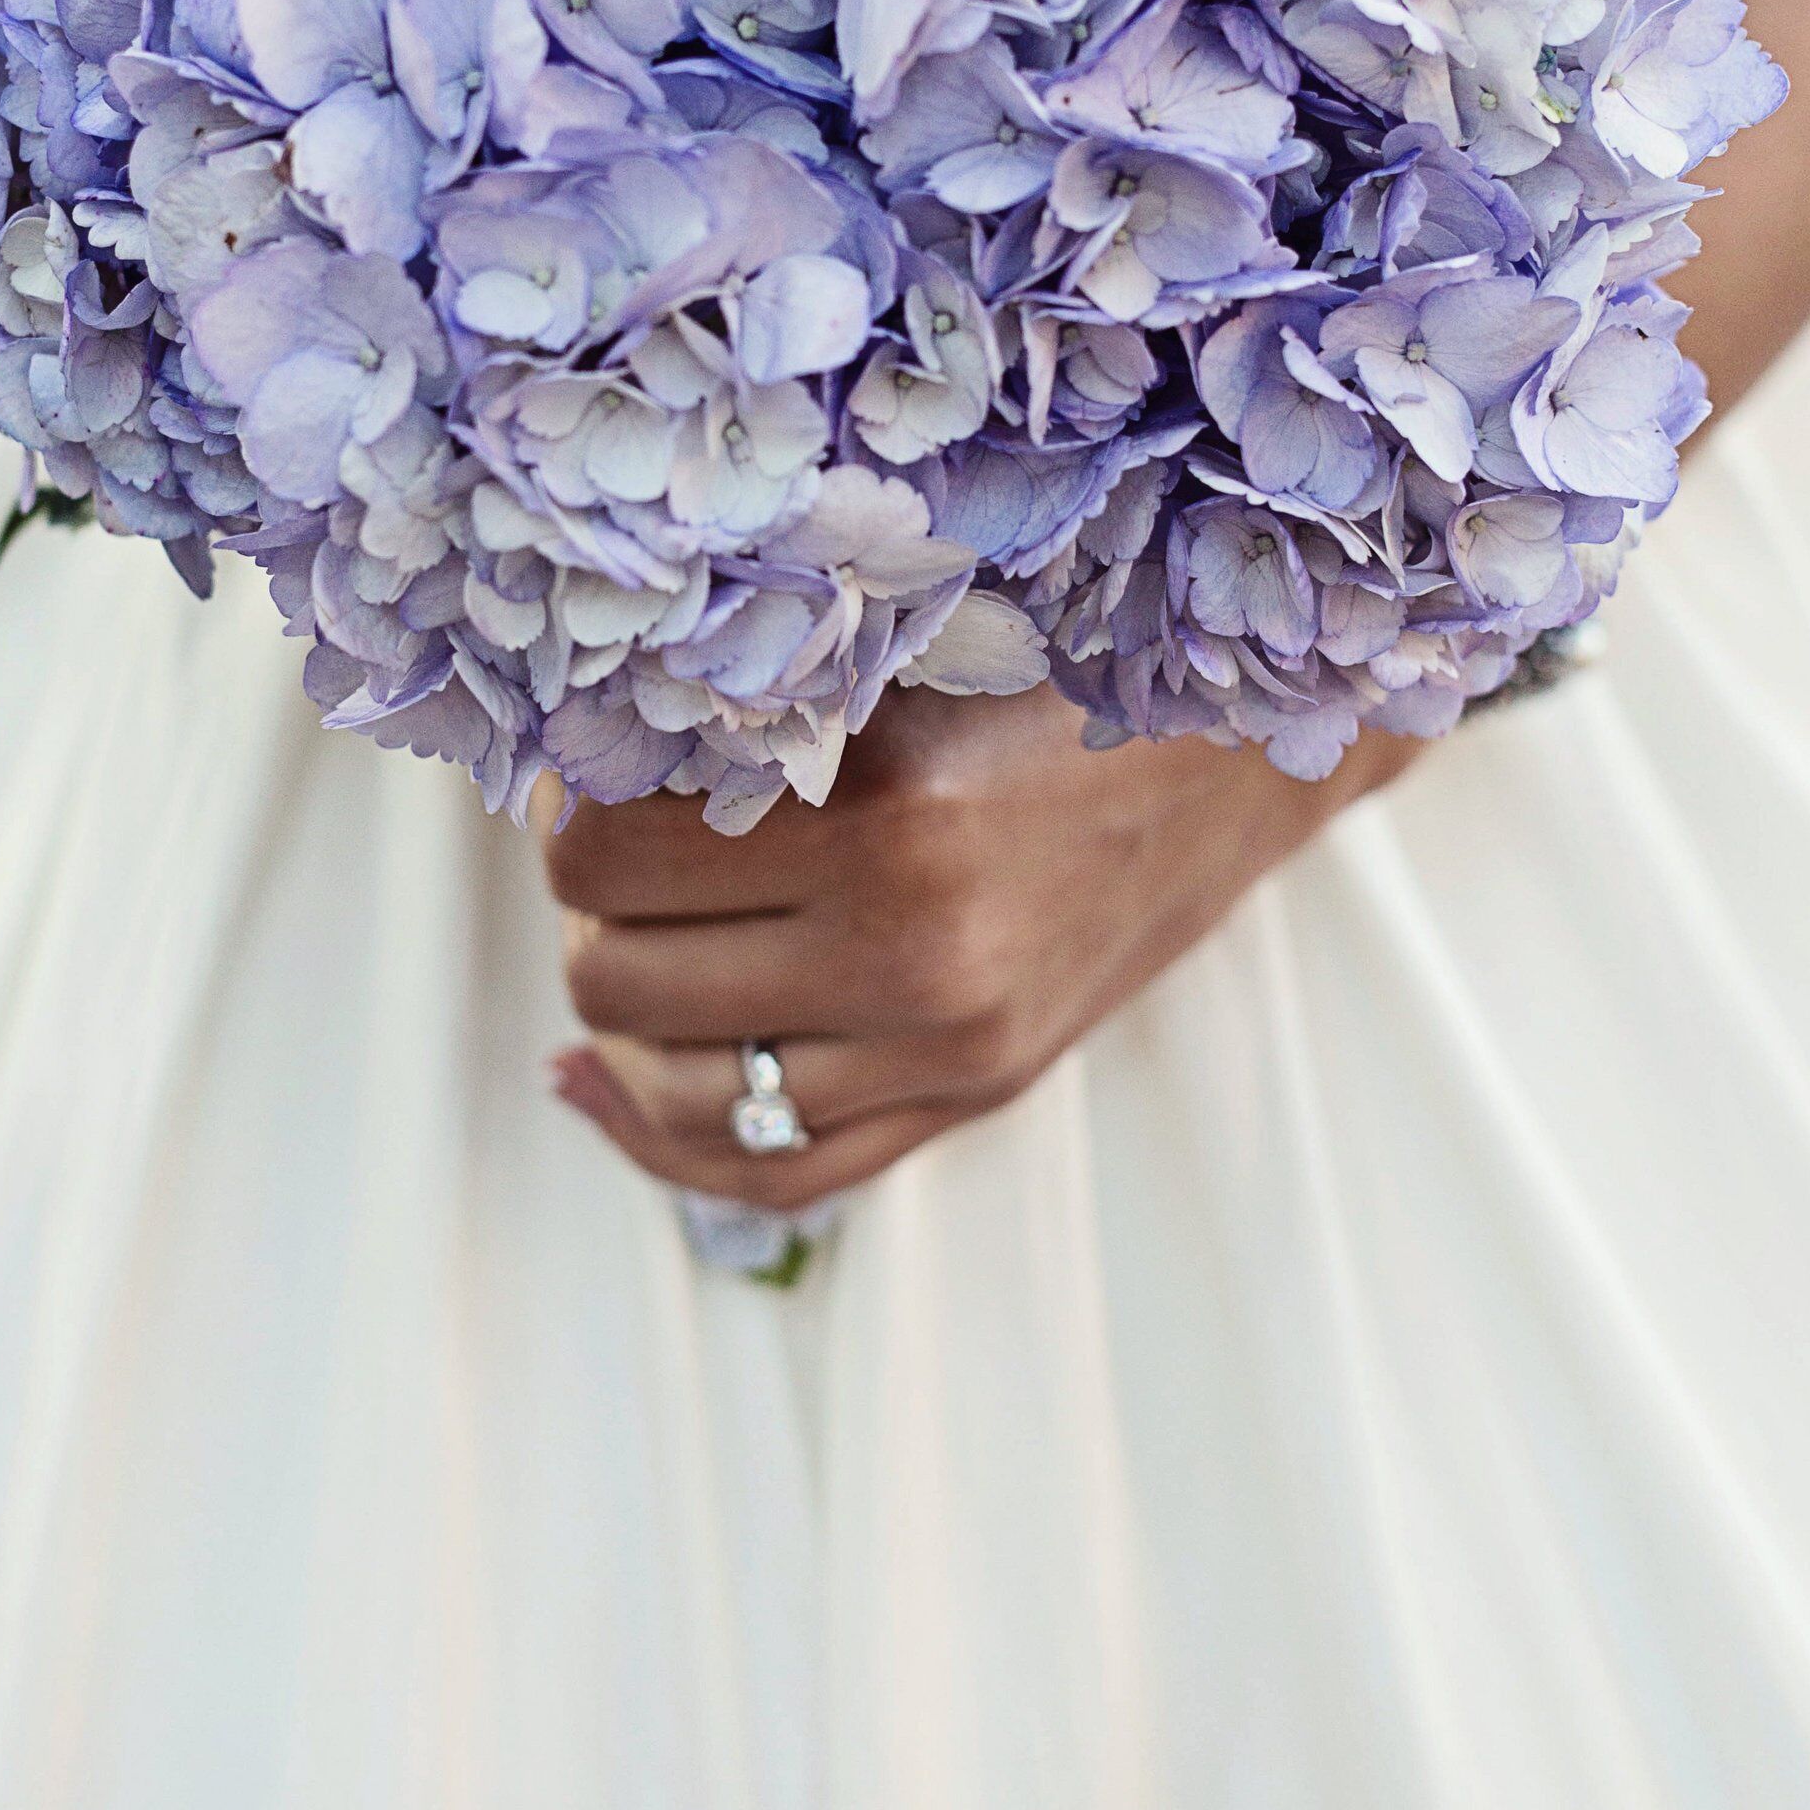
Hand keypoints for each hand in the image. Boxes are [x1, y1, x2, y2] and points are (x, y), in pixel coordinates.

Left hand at [546, 683, 1422, 1214]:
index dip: (566, 805)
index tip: (590, 761)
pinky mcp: (978, 1092)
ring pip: (673, 1087)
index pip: (603, 854)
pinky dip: (658, 1136)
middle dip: (588, 905)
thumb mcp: (903, 637)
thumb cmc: (1063, 652)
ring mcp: (950, 1044)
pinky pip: (772, 1173)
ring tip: (641, 925)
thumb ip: (752, 690)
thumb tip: (557, 747)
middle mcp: (917, 948)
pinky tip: (599, 1080)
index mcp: (887, 809)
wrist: (1251, 739)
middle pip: (615, 973)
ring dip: (623, 1009)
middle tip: (615, 835)